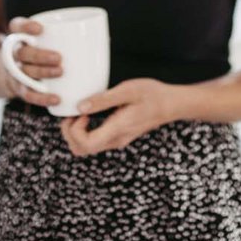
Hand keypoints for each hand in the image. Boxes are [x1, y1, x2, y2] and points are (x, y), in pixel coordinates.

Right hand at [2, 17, 61, 108]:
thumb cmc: (41, 52)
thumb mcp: (47, 40)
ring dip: (41, 72)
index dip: (26, 26)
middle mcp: (14, 53)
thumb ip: (68, 37)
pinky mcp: (19, 89)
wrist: (17, 73)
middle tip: (59, 57)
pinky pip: (27, 95)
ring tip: (60, 72)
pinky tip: (56, 98)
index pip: (16, 26)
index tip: (41, 28)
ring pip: (24, 72)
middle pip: (21, 52)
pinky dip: (41, 97)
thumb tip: (102, 38)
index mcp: (19, 36)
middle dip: (39, 55)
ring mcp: (14, 72)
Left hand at [59, 78, 179, 156]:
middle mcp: (115, 139)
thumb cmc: (152, 95)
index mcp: (117, 129)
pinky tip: (90, 114)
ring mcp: (117, 140)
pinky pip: (95, 141)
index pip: (86, 144)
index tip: (80, 112)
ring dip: (76, 133)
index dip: (75, 130)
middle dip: (69, 133)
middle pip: (81, 150)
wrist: (171, 104)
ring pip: (87, 148)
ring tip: (81, 113)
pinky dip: (85, 131)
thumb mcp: (128, 90)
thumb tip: (80, 107)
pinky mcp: (118, 136)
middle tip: (74, 113)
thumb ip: (103, 99)